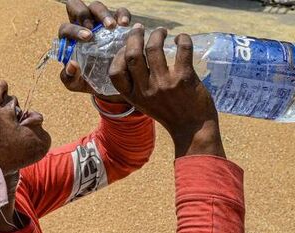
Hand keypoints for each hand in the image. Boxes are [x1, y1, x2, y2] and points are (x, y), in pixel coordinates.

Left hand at [58, 0, 130, 102]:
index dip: (74, 30)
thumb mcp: (76, 84)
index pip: (65, 28)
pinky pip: (119, 12)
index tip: (87, 38)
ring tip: (112, 27)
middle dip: (83, 14)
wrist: (112, 84)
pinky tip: (125, 25)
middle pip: (76, 8)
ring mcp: (99, 23)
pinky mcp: (117, 23)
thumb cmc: (89, 81)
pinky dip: (122, 15)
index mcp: (70, 40)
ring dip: (104, 14)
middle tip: (94, 29)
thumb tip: (71, 65)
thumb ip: (69, 77)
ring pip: (96, 7)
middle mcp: (83, 27)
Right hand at [109, 25, 225, 158]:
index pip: (115, 72)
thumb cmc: (169, 113)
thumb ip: (137, 85)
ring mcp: (164, 83)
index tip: (127, 47)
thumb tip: (133, 56)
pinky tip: (181, 38)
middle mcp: (146, 89)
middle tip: (139, 29)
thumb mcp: (144, 103)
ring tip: (161, 31)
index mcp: (133, 96)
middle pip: (132, 54)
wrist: (192, 128)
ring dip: (157, 34)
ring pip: (154, 47)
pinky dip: (182, 39)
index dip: (118, 55)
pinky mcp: (184, 78)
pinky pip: (182, 49)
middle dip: (134, 36)